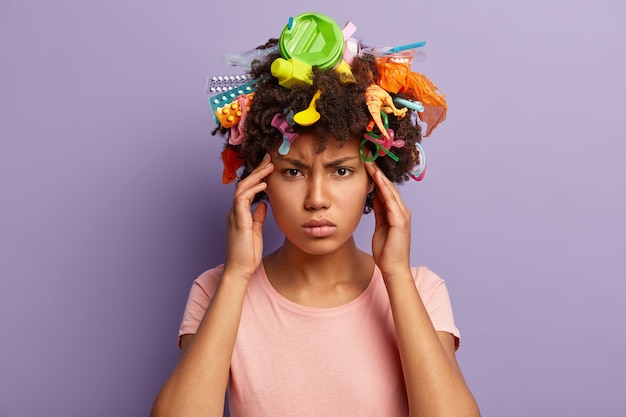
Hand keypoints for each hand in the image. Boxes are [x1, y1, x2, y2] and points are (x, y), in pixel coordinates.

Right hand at [223, 154, 273, 281]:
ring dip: (256, 175)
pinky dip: (252, 189)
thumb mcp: (256, 231)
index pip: (247, 189)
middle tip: (269, 158)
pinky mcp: (237, 220)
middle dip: (257, 170)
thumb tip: (263, 204)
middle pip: (244, 183)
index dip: (257, 176)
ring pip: (242, 188)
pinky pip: (242, 199)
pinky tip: (263, 184)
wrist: (240, 269)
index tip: (268, 166)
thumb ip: (258, 217)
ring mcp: (234, 215)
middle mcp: (235, 211)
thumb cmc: (247, 254)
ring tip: (268, 166)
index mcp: (239, 213)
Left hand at [364, 161, 411, 278]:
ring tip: (369, 161)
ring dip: (379, 174)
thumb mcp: (380, 227)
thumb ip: (379, 212)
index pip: (385, 190)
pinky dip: (383, 187)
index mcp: (396, 212)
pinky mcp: (400, 220)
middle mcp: (402, 210)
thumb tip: (374, 198)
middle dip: (377, 170)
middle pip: (388, 185)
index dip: (376, 176)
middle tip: (367, 156)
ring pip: (389, 189)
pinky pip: (390, 199)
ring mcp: (402, 214)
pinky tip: (376, 177)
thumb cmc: (386, 251)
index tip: (366, 164)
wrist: (394, 268)